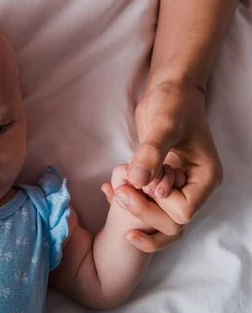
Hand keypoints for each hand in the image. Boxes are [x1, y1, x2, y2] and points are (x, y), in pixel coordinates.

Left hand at [116, 79, 222, 250]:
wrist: (168, 89)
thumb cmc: (173, 102)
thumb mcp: (164, 126)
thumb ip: (151, 154)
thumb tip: (138, 182)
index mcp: (205, 178)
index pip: (183, 213)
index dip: (157, 205)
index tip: (138, 183)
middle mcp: (194, 186)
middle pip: (171, 223)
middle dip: (142, 211)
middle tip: (118, 191)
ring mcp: (177, 185)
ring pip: (158, 218)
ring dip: (134, 209)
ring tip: (112, 191)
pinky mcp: (160, 180)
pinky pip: (146, 203)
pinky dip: (127, 200)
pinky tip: (107, 189)